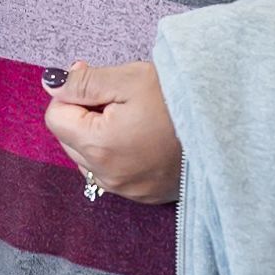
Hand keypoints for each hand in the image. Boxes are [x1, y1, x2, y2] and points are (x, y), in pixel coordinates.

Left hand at [43, 60, 182, 204]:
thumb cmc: (179, 100)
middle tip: (121, 100)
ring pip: (88, 158)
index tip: (101, 86)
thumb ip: (83, 82)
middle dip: (85, 116)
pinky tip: (143, 139)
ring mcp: (126, 190)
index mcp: (99, 145)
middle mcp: (108, 175)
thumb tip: (51, 84)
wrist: (224, 127)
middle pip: (69, 139)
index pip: (55, 117)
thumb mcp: (129, 79)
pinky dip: (117, 155)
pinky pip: (111, 173)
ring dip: (99, 137)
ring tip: (135, 120)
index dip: (73, 95)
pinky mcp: (143, 196)